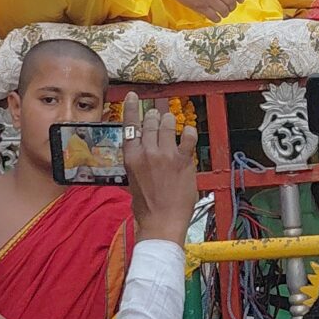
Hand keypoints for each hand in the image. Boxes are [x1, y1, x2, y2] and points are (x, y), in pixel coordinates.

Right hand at [124, 96, 198, 244]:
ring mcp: (165, 155)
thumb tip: (144, 148)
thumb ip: (138, 161)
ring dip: (170, 120)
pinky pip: (188, 136)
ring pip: (168, 123)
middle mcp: (146, 152)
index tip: (134, 96)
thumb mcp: (133, 179)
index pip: (129, 125)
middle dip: (155, 116)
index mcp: (131, 157)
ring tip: (171, 122)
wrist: (161, 222)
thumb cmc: (146, 206)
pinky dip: (189, 132)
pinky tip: (188, 133)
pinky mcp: (182, 160)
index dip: (132, 108)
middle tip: (158, 114)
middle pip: (150, 121)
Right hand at [151, 0, 243, 20]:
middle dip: (233, 6)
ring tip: (223, 12)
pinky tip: (216, 17)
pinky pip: (214, 16)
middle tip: (231, 8)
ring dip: (226, 13)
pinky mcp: (200, 6)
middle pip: (231, 2)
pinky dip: (217, 18)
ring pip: (224, 10)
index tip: (241, 0)